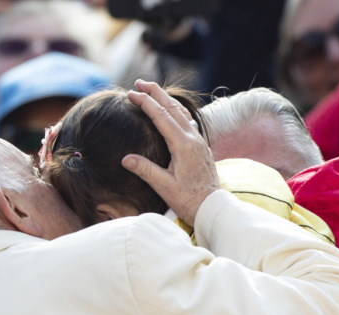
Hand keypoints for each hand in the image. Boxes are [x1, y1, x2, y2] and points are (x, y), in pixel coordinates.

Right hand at [122, 80, 220, 225]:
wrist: (213, 208)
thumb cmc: (189, 200)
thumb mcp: (164, 187)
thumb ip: (145, 170)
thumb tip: (125, 158)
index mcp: (183, 146)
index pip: (161, 117)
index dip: (145, 102)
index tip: (130, 94)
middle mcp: (193, 139)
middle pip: (172, 108)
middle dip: (155, 93)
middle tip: (138, 82)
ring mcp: (198, 141)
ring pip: (181, 112)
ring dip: (165, 99)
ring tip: (152, 91)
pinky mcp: (200, 147)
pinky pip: (187, 121)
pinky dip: (175, 110)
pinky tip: (171, 110)